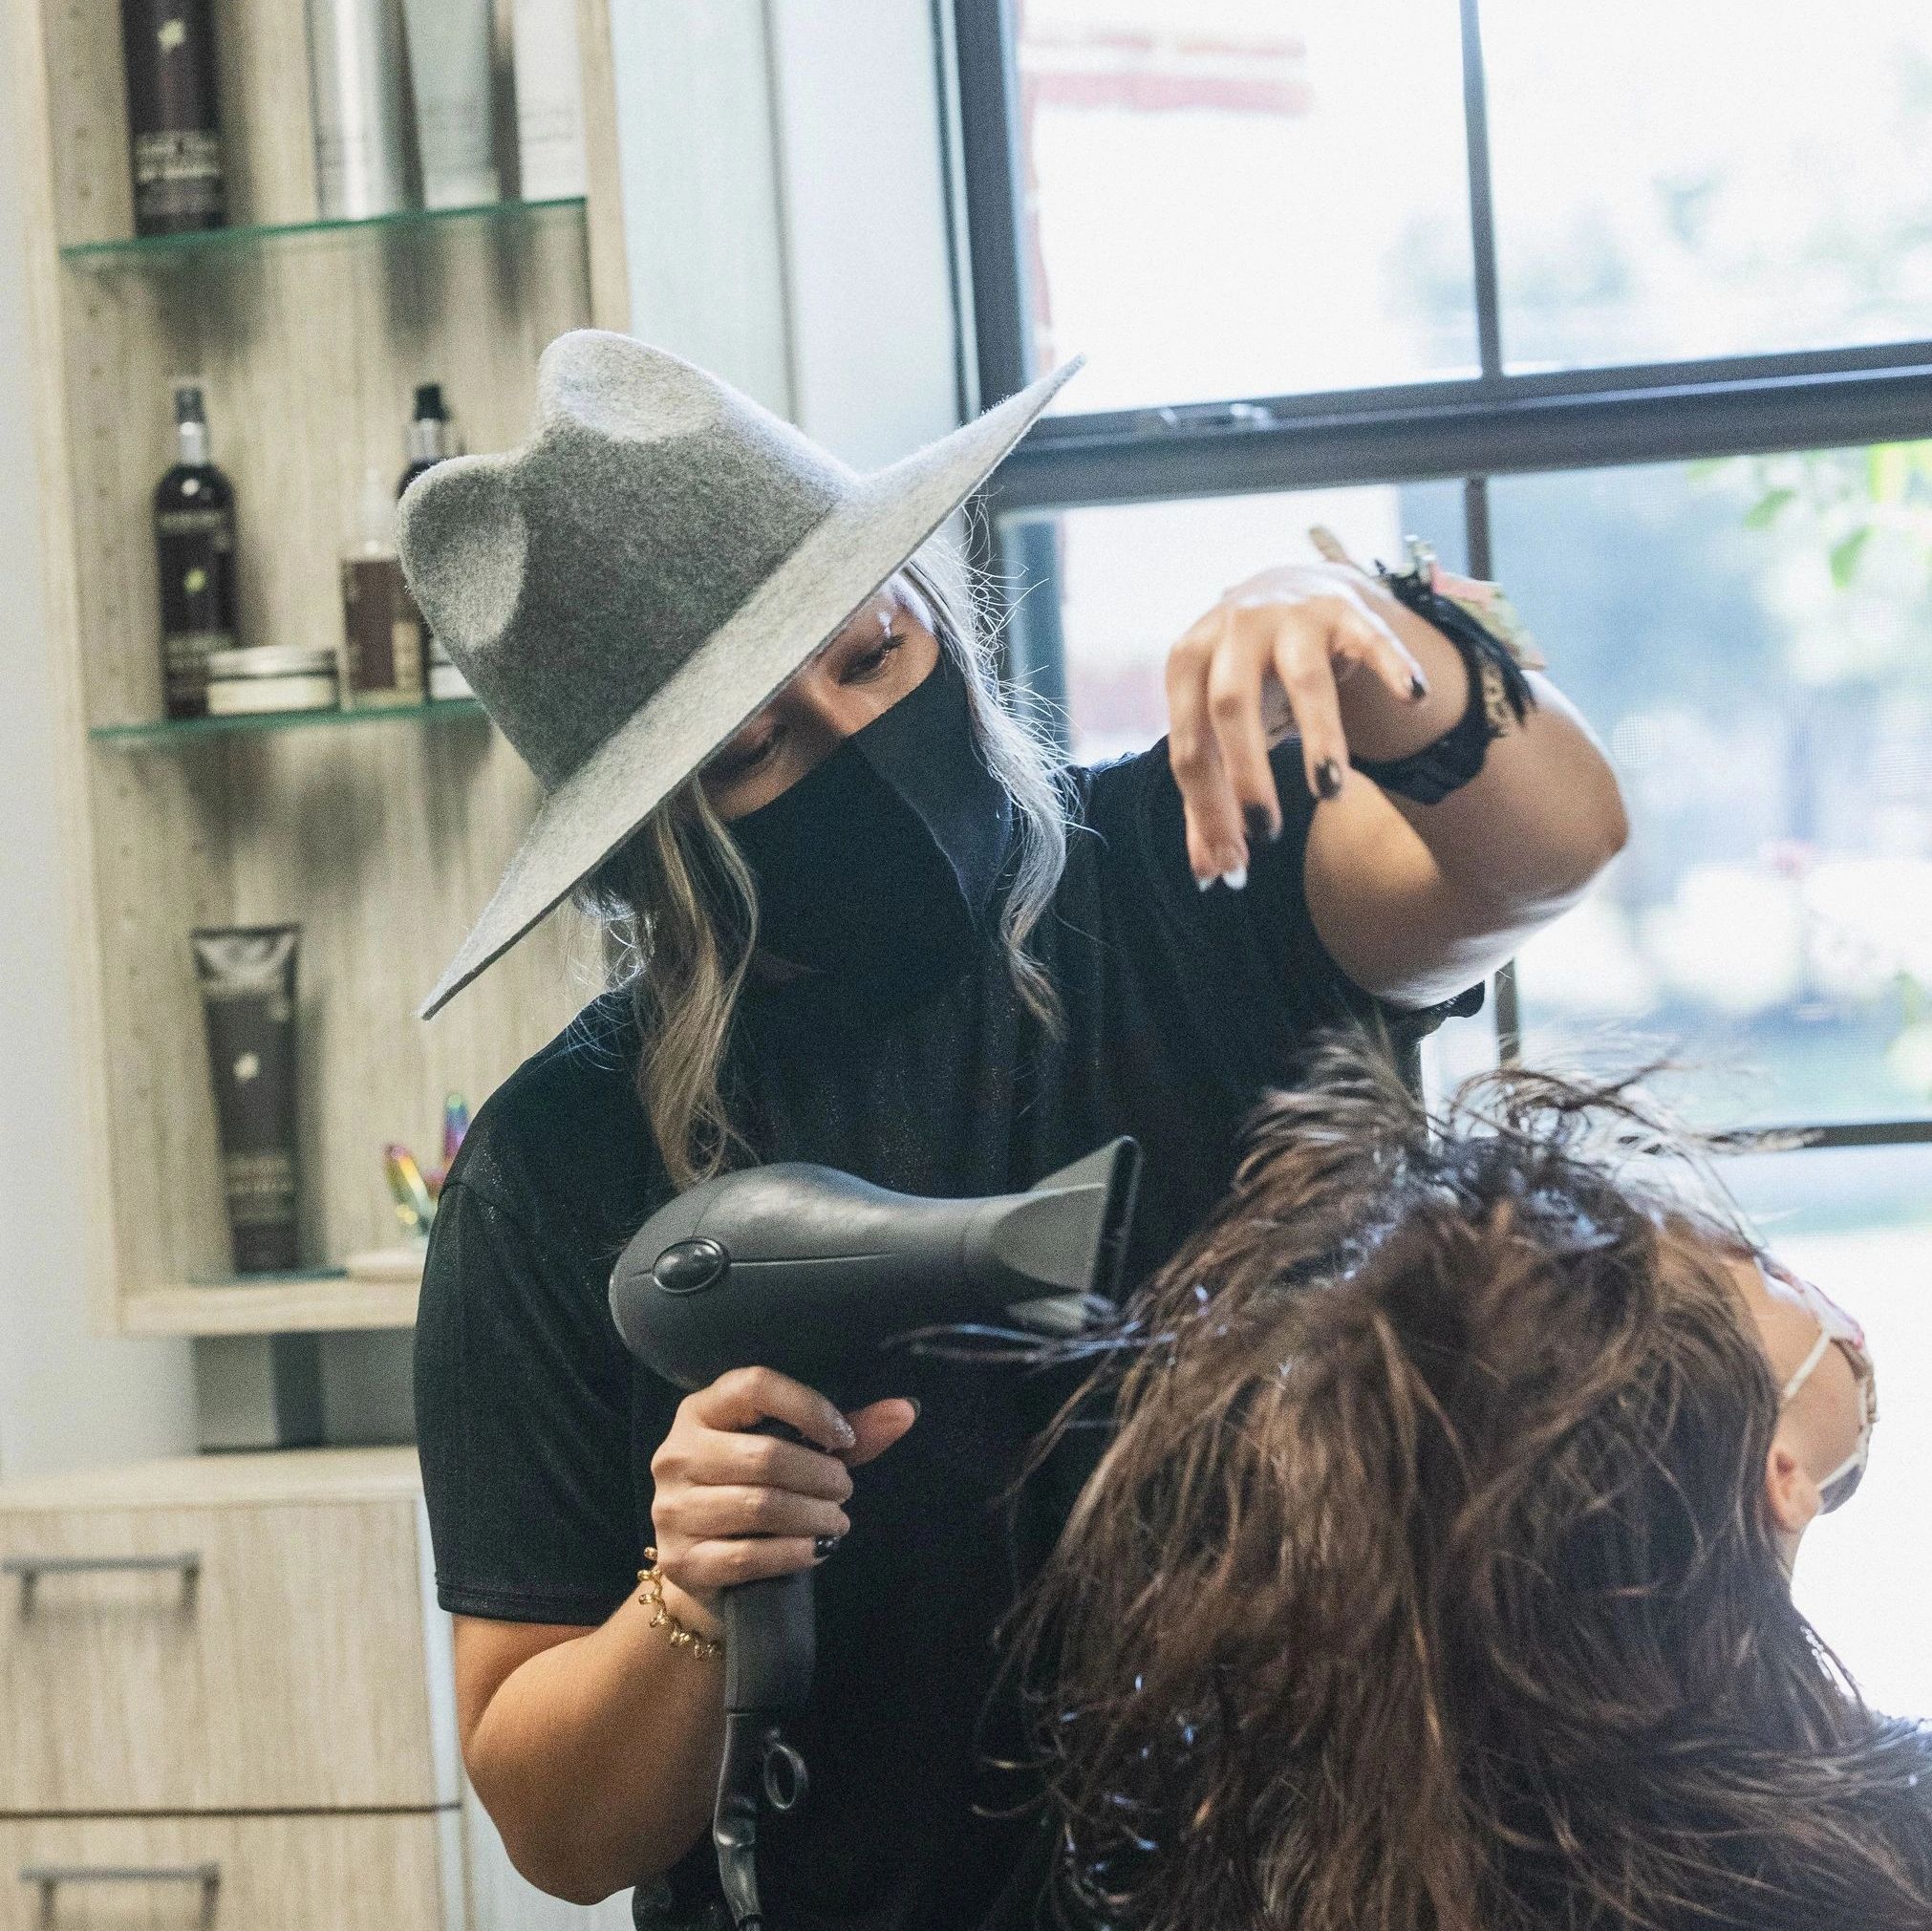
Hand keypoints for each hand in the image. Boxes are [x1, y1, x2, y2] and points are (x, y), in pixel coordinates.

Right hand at [648, 1366, 917, 1636]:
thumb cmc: (756, 1492)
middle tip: (845, 1489)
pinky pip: (746, 1555)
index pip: (754, 1386)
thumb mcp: (797, 1453)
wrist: (705, 1571)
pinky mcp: (681, 1561)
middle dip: (820, 1475)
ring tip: (837, 1522)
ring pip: (759, 1506)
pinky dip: (793, 1553)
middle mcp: (676, 1454)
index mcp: (702, 1411)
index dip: (808, 1406)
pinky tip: (818, 1550)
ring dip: (814, 1516)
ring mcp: (672, 1508)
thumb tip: (906, 1411)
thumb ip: (848, 1432)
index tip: (844, 1436)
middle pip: (765, 1455)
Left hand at [1164, 556, 1431, 885]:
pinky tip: (1413, 699)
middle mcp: (1233, 632)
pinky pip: (1371, 639)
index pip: (1190, 746)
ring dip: (1318, 736)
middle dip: (1246, 774)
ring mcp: (1291, 616)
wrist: (1284, 589)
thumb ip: (1210, 797)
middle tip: (1266, 833)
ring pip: (1302, 678)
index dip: (1208, 808)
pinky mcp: (1345, 610)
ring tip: (1329, 793)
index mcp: (1187, 665)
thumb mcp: (1214, 728)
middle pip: (1231, 706)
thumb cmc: (1242, 678)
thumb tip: (1211, 874)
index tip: (1233, 863)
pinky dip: (1391, 666)